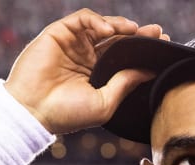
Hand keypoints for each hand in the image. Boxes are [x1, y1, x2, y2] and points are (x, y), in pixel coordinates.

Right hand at [4, 9, 168, 134]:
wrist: (32, 112)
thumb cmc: (64, 114)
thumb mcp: (104, 103)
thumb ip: (126, 84)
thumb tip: (150, 71)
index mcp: (95, 75)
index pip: (123, 56)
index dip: (141, 49)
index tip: (161, 44)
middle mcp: (84, 58)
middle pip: (116, 39)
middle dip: (137, 34)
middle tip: (156, 32)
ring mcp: (72, 45)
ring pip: (101, 25)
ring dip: (120, 25)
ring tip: (134, 30)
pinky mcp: (58, 34)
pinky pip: (82, 19)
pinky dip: (98, 20)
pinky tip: (110, 31)